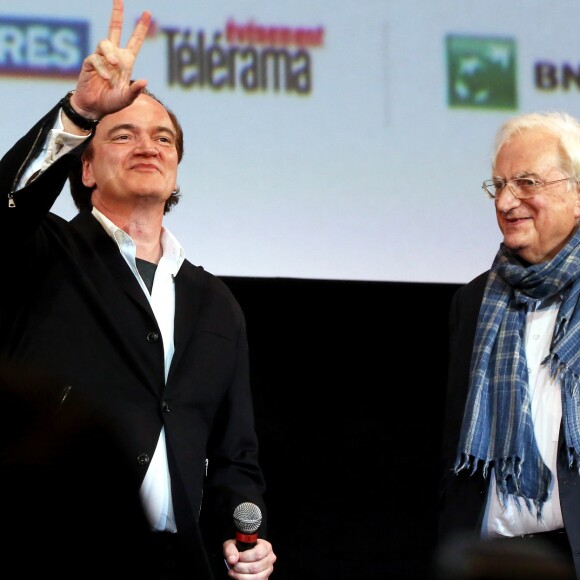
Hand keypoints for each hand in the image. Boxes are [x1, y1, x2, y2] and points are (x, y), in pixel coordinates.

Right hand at [70, 0, 150, 120]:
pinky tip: (105, 78)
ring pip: (105, 43)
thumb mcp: (126, 99)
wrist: (94, 108)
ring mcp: (101, 57)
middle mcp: (114, 56)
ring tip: (115, 66)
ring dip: (110, 54)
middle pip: (114, 29)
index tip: (147, 13)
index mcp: (126, 62)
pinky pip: (95, 58)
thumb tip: (145, 81)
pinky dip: (102, 68)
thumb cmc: (111, 103)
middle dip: (117, 13)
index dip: (141, 28)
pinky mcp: (90, 62)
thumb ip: (135, 91)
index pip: (135, 41)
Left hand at [223, 538, 276, 578]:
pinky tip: (238, 576)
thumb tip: (232, 559)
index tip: (238, 557)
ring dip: (241, 576)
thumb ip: (230, 549)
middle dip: (241, 567)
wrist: (243, 556)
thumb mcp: (232, 544)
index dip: (246, 557)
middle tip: (234, 565)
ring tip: (234, 571)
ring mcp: (268, 570)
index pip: (258, 553)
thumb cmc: (240, 549)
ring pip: (256, 577)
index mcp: (265, 546)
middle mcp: (270, 558)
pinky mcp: (265, 578)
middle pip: (256, 567)